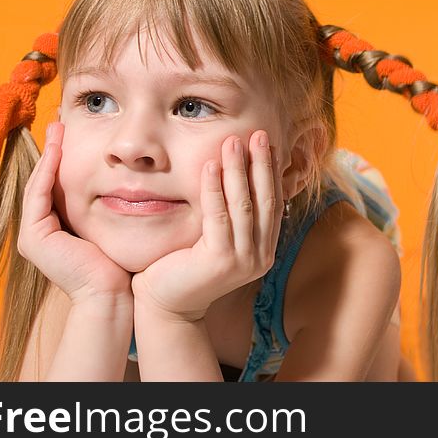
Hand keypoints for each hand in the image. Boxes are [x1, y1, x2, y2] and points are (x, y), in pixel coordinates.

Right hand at [17, 122, 132, 304]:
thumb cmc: (118, 263)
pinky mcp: (34, 238)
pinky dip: (48, 172)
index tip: (71, 132)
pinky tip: (57, 150)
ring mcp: (33, 235)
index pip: (56, 184)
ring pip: (39, 183)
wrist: (111, 294)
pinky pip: (39, 195)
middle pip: (44, 180)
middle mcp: (40, 230)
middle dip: (52, 150)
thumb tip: (126, 177)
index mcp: (55, 227)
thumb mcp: (112, 224)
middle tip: (59, 122)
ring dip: (48, 154)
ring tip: (57, 128)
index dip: (62, 157)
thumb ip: (109, 203)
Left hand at [131, 130, 283, 320]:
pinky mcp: (221, 261)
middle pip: (264, 199)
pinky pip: (218, 215)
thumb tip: (239, 173)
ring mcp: (244, 260)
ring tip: (233, 141)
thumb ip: (231, 214)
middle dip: (261, 163)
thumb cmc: (185, 265)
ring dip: (238, 169)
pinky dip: (214, 188)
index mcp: (264, 249)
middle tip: (258, 133)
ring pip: (244, 204)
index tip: (267, 142)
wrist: (165, 304)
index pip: (273, 201)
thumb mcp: (216, 236)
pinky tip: (211, 164)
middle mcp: (261, 256)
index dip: (271, 170)